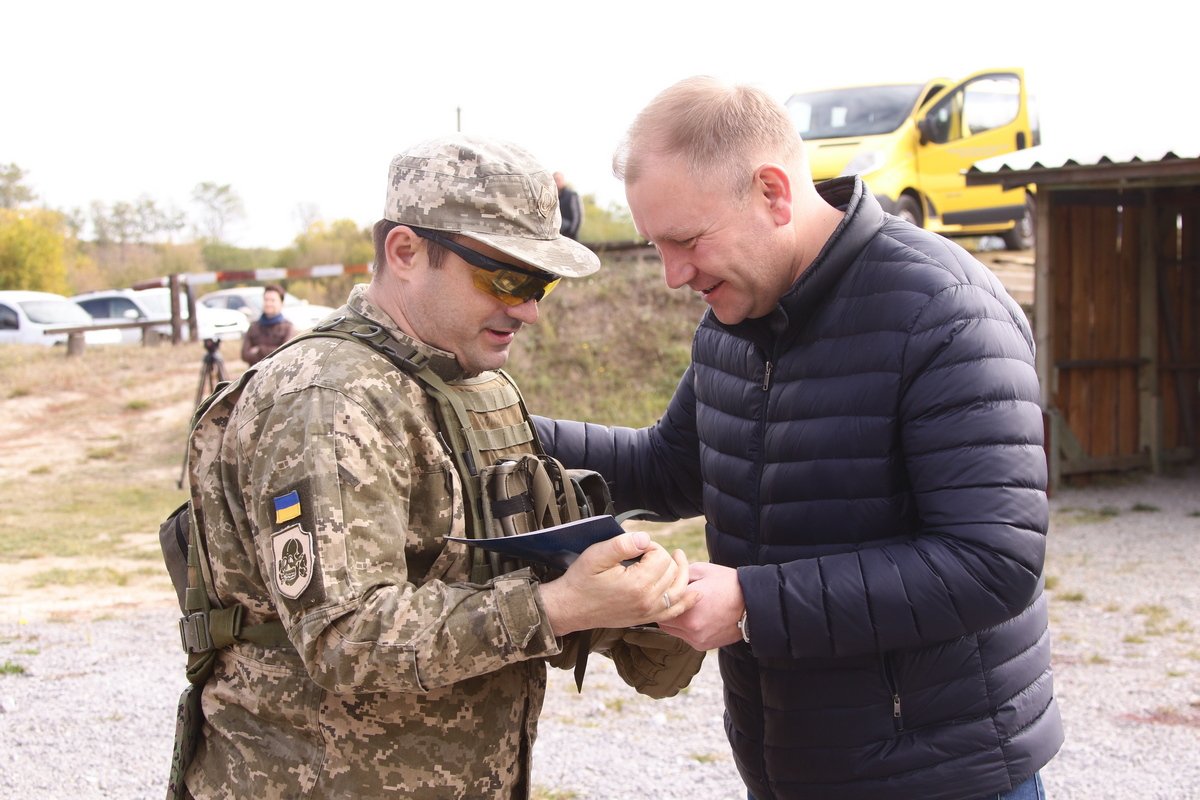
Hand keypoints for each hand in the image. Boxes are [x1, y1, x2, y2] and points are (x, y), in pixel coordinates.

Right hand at [539, 531, 698, 635]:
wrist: (570, 608)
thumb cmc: (581, 579)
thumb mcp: (596, 555)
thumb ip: (622, 544)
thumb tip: (646, 538)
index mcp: (637, 584)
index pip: (660, 556)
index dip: (651, 546)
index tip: (636, 546)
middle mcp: (647, 601)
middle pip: (672, 571)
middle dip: (662, 557)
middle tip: (644, 552)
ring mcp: (648, 612)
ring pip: (679, 589)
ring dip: (681, 572)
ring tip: (677, 558)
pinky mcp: (646, 618)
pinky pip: (675, 611)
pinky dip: (687, 600)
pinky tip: (695, 592)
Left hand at [656, 561, 744, 650]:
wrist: (754, 604)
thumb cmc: (728, 584)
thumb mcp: (702, 570)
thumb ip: (679, 574)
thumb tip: (667, 574)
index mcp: (688, 609)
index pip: (661, 604)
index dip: (661, 595)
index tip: (663, 588)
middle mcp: (691, 629)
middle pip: (663, 620)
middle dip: (666, 608)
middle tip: (672, 597)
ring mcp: (697, 639)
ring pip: (672, 630)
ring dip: (674, 620)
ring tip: (686, 606)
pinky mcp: (703, 646)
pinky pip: (685, 636)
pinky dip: (685, 628)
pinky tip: (696, 615)